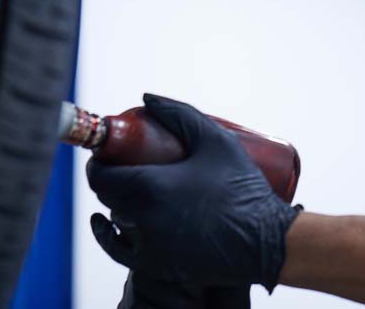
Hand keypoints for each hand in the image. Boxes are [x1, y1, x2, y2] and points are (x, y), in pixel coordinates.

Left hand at [86, 94, 301, 291]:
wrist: (266, 241)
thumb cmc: (242, 188)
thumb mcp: (215, 141)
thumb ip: (179, 114)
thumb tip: (147, 99)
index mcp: (150, 188)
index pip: (100, 176)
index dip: (98, 161)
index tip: (108, 151)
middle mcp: (143, 220)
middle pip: (108, 195)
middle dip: (110, 177)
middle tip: (126, 162)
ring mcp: (149, 247)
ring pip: (117, 220)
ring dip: (117, 201)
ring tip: (133, 186)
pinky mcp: (158, 266)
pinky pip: (121, 251)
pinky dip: (109, 236)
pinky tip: (105, 223)